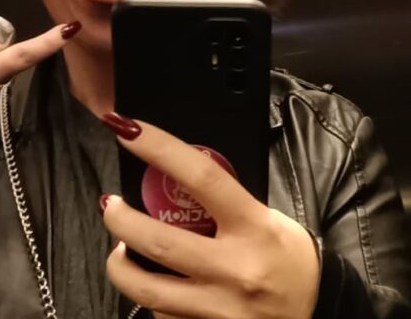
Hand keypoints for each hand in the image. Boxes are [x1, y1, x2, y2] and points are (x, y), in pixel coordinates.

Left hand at [99, 115, 319, 318]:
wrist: (319, 312)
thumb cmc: (288, 256)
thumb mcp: (265, 217)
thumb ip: (223, 199)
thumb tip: (173, 174)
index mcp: (253, 226)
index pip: (201, 177)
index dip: (159, 149)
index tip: (127, 130)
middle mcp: (236, 269)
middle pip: (159, 242)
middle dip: (120, 219)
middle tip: (110, 203)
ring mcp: (222, 309)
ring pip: (149, 290)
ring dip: (119, 264)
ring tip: (118, 248)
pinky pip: (164, 315)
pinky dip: (149, 297)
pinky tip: (151, 282)